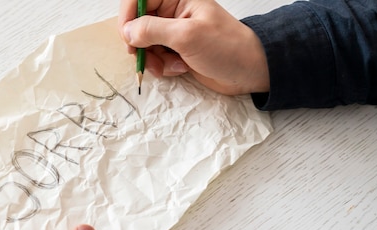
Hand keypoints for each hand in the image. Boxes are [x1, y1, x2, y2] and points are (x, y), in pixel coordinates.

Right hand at [118, 0, 269, 94]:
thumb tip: (127, 32)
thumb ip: (153, 30)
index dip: (128, 17)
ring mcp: (173, 31)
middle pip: (137, 23)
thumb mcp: (187, 36)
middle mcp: (173, 12)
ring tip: (171, 66)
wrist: (249, 70)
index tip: (128, 38)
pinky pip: (154, 56)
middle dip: (140, 44)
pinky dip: (161, 66)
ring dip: (153, 58)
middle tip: (147, 58)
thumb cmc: (226, 48)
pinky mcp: (175, 49)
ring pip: (144, 43)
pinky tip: (179, 68)